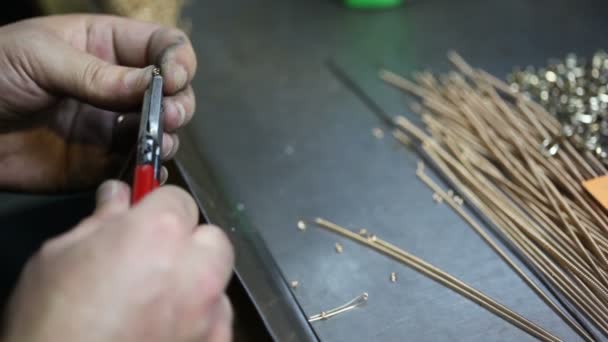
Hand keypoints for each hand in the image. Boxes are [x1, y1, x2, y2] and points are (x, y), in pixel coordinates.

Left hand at [0, 15, 196, 191]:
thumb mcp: (41, 57)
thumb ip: (98, 74)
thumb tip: (154, 84)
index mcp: (105, 46)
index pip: (161, 46)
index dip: (178, 59)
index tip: (174, 78)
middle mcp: (117, 86)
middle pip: (173, 91)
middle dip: (179, 102)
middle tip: (168, 114)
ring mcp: (111, 124)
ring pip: (162, 129)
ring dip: (168, 134)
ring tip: (156, 137)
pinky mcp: (101, 161)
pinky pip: (137, 163)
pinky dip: (149, 165)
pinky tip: (145, 162)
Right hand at [2, 181, 233, 341]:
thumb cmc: (52, 319)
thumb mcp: (61, 255)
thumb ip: (101, 220)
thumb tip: (117, 196)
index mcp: (160, 232)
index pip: (178, 198)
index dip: (156, 209)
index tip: (141, 221)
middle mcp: (196, 269)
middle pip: (211, 239)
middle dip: (187, 244)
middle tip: (152, 261)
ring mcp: (210, 313)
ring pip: (218, 282)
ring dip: (195, 285)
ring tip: (156, 304)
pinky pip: (218, 322)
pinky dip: (200, 323)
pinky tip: (168, 330)